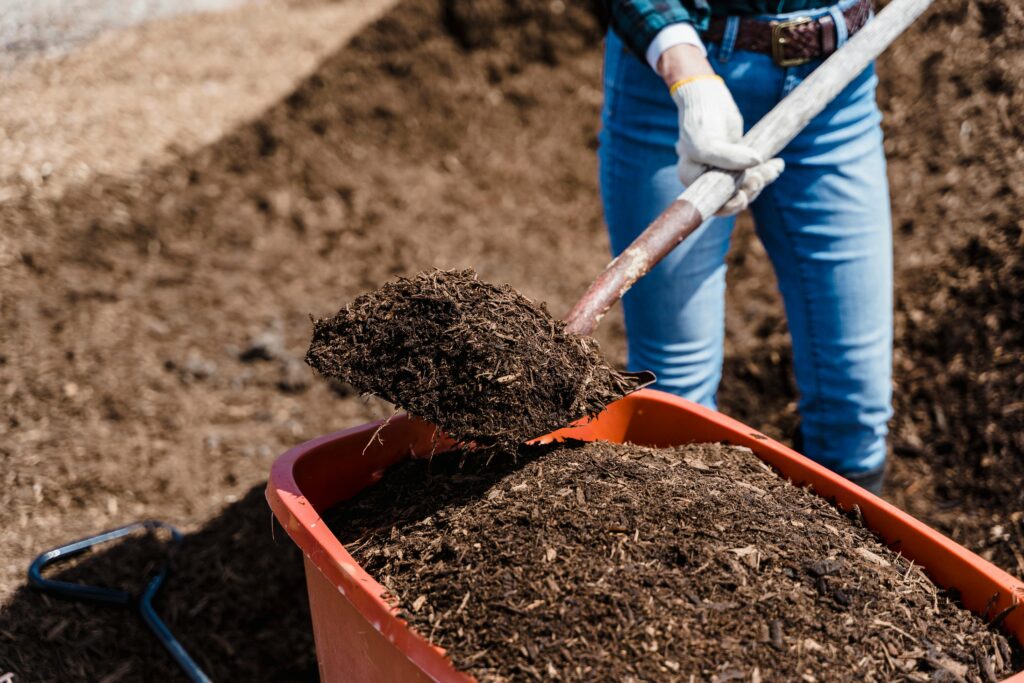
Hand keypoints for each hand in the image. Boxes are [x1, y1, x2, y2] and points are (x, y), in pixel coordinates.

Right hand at [658, 46, 783, 215]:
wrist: (708, 98)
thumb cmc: (700, 120)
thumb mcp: (707, 142)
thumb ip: (728, 157)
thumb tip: (757, 163)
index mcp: (693, 179)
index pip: (712, 204)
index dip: (729, 206)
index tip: (743, 197)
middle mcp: (706, 178)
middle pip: (731, 197)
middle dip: (749, 191)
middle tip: (760, 178)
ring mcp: (723, 170)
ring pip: (745, 186)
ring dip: (762, 179)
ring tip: (774, 168)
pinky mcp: (738, 160)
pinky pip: (754, 172)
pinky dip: (767, 170)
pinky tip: (778, 164)